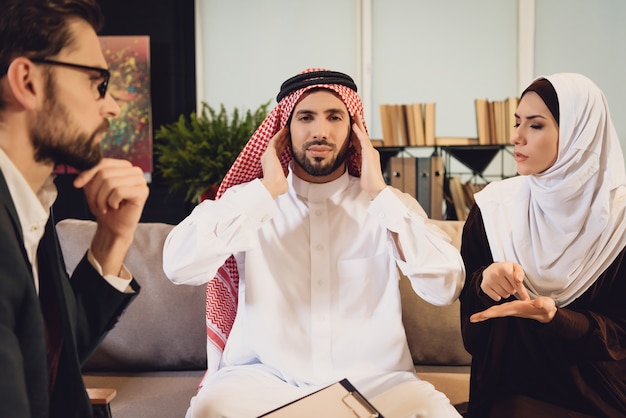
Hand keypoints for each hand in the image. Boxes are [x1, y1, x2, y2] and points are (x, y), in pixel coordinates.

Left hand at [73, 158, 148, 274]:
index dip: (87, 174)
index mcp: (124, 166)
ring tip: (105, 207)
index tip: (77, 184)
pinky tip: (116, 207)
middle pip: (105, 173)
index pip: (102, 162)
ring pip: (110, 183)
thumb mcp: (92, 186)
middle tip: (96, 203)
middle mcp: (134, 170)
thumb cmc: (104, 206)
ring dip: (102, 199)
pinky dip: (112, 202)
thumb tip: (80, 163)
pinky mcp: (143, 191)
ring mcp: (140, 180)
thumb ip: (89, 172)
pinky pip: (119, 192)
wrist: (113, 226)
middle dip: (95, 191)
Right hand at [261, 127, 288, 197]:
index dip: (285, 146)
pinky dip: (279, 134)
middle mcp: (269, 158)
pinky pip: (274, 140)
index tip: (290, 141)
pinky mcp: (269, 152)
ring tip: (288, 127)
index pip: (280, 153)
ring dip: (282, 134)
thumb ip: (285, 170)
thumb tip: (289, 167)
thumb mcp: (284, 176)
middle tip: (290, 131)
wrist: (274, 186)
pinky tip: (284, 129)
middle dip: (284, 138)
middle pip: (278, 146)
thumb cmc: (279, 185)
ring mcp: (268, 155)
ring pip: (276, 141)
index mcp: (273, 164)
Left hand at [351, 114, 385, 198]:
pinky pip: (363, 141)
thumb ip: (357, 163)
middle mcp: (370, 151)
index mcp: (368, 155)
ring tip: (354, 115)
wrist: (375, 187)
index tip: (352, 125)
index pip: (361, 141)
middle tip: (355, 114)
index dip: (356, 133)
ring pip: (363, 135)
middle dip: (358, 125)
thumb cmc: (368, 181)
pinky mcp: (369, 154)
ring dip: (358, 125)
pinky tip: (354, 126)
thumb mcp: (361, 170)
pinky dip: (358, 133)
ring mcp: (371, 152)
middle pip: (363, 135)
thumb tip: (350, 160)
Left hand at [470, 296, 556, 323]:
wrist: (546, 312)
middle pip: (496, 312)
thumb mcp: (546, 304)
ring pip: (496, 311)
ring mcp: (511, 309)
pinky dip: (491, 311)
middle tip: (472, 319)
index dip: (491, 312)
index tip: (481, 315)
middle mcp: (512, 309)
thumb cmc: (545, 308)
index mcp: (517, 308)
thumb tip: (537, 302)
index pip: (502, 310)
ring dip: (485, 314)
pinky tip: (483, 314)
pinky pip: (499, 309)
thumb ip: (542, 303)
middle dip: (484, 315)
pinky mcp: (512, 307)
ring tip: (474, 318)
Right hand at [481, 261, 530, 301]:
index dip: (522, 292)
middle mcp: (495, 274)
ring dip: (506, 293)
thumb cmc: (506, 269)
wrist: (491, 269)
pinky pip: (497, 298)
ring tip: (504, 286)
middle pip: (511, 291)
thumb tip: (519, 281)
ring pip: (504, 295)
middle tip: (509, 284)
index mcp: (504, 268)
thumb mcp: (516, 267)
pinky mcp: (484, 287)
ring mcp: (489, 281)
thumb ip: (520, 274)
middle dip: (512, 289)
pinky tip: (498, 289)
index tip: (526, 299)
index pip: (517, 284)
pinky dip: (499, 296)